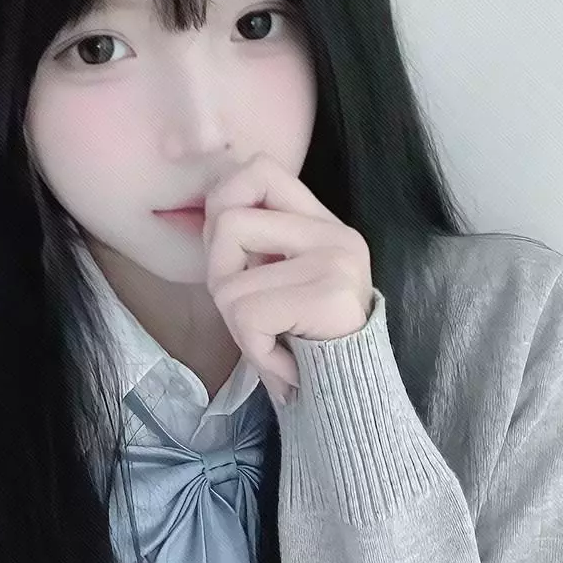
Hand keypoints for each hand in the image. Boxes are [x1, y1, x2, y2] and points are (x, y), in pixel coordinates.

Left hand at [202, 152, 373, 405]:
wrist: (353, 393)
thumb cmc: (306, 340)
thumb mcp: (283, 280)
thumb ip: (256, 245)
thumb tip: (209, 219)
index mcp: (322, 224)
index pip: (260, 169)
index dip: (225, 200)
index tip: (231, 249)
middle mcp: (334, 235)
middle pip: (226, 222)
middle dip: (218, 274)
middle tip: (246, 310)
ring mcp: (335, 261)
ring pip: (227, 281)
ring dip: (235, 322)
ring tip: (268, 339)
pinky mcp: (329, 295)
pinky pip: (247, 315)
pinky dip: (253, 348)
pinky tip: (282, 360)